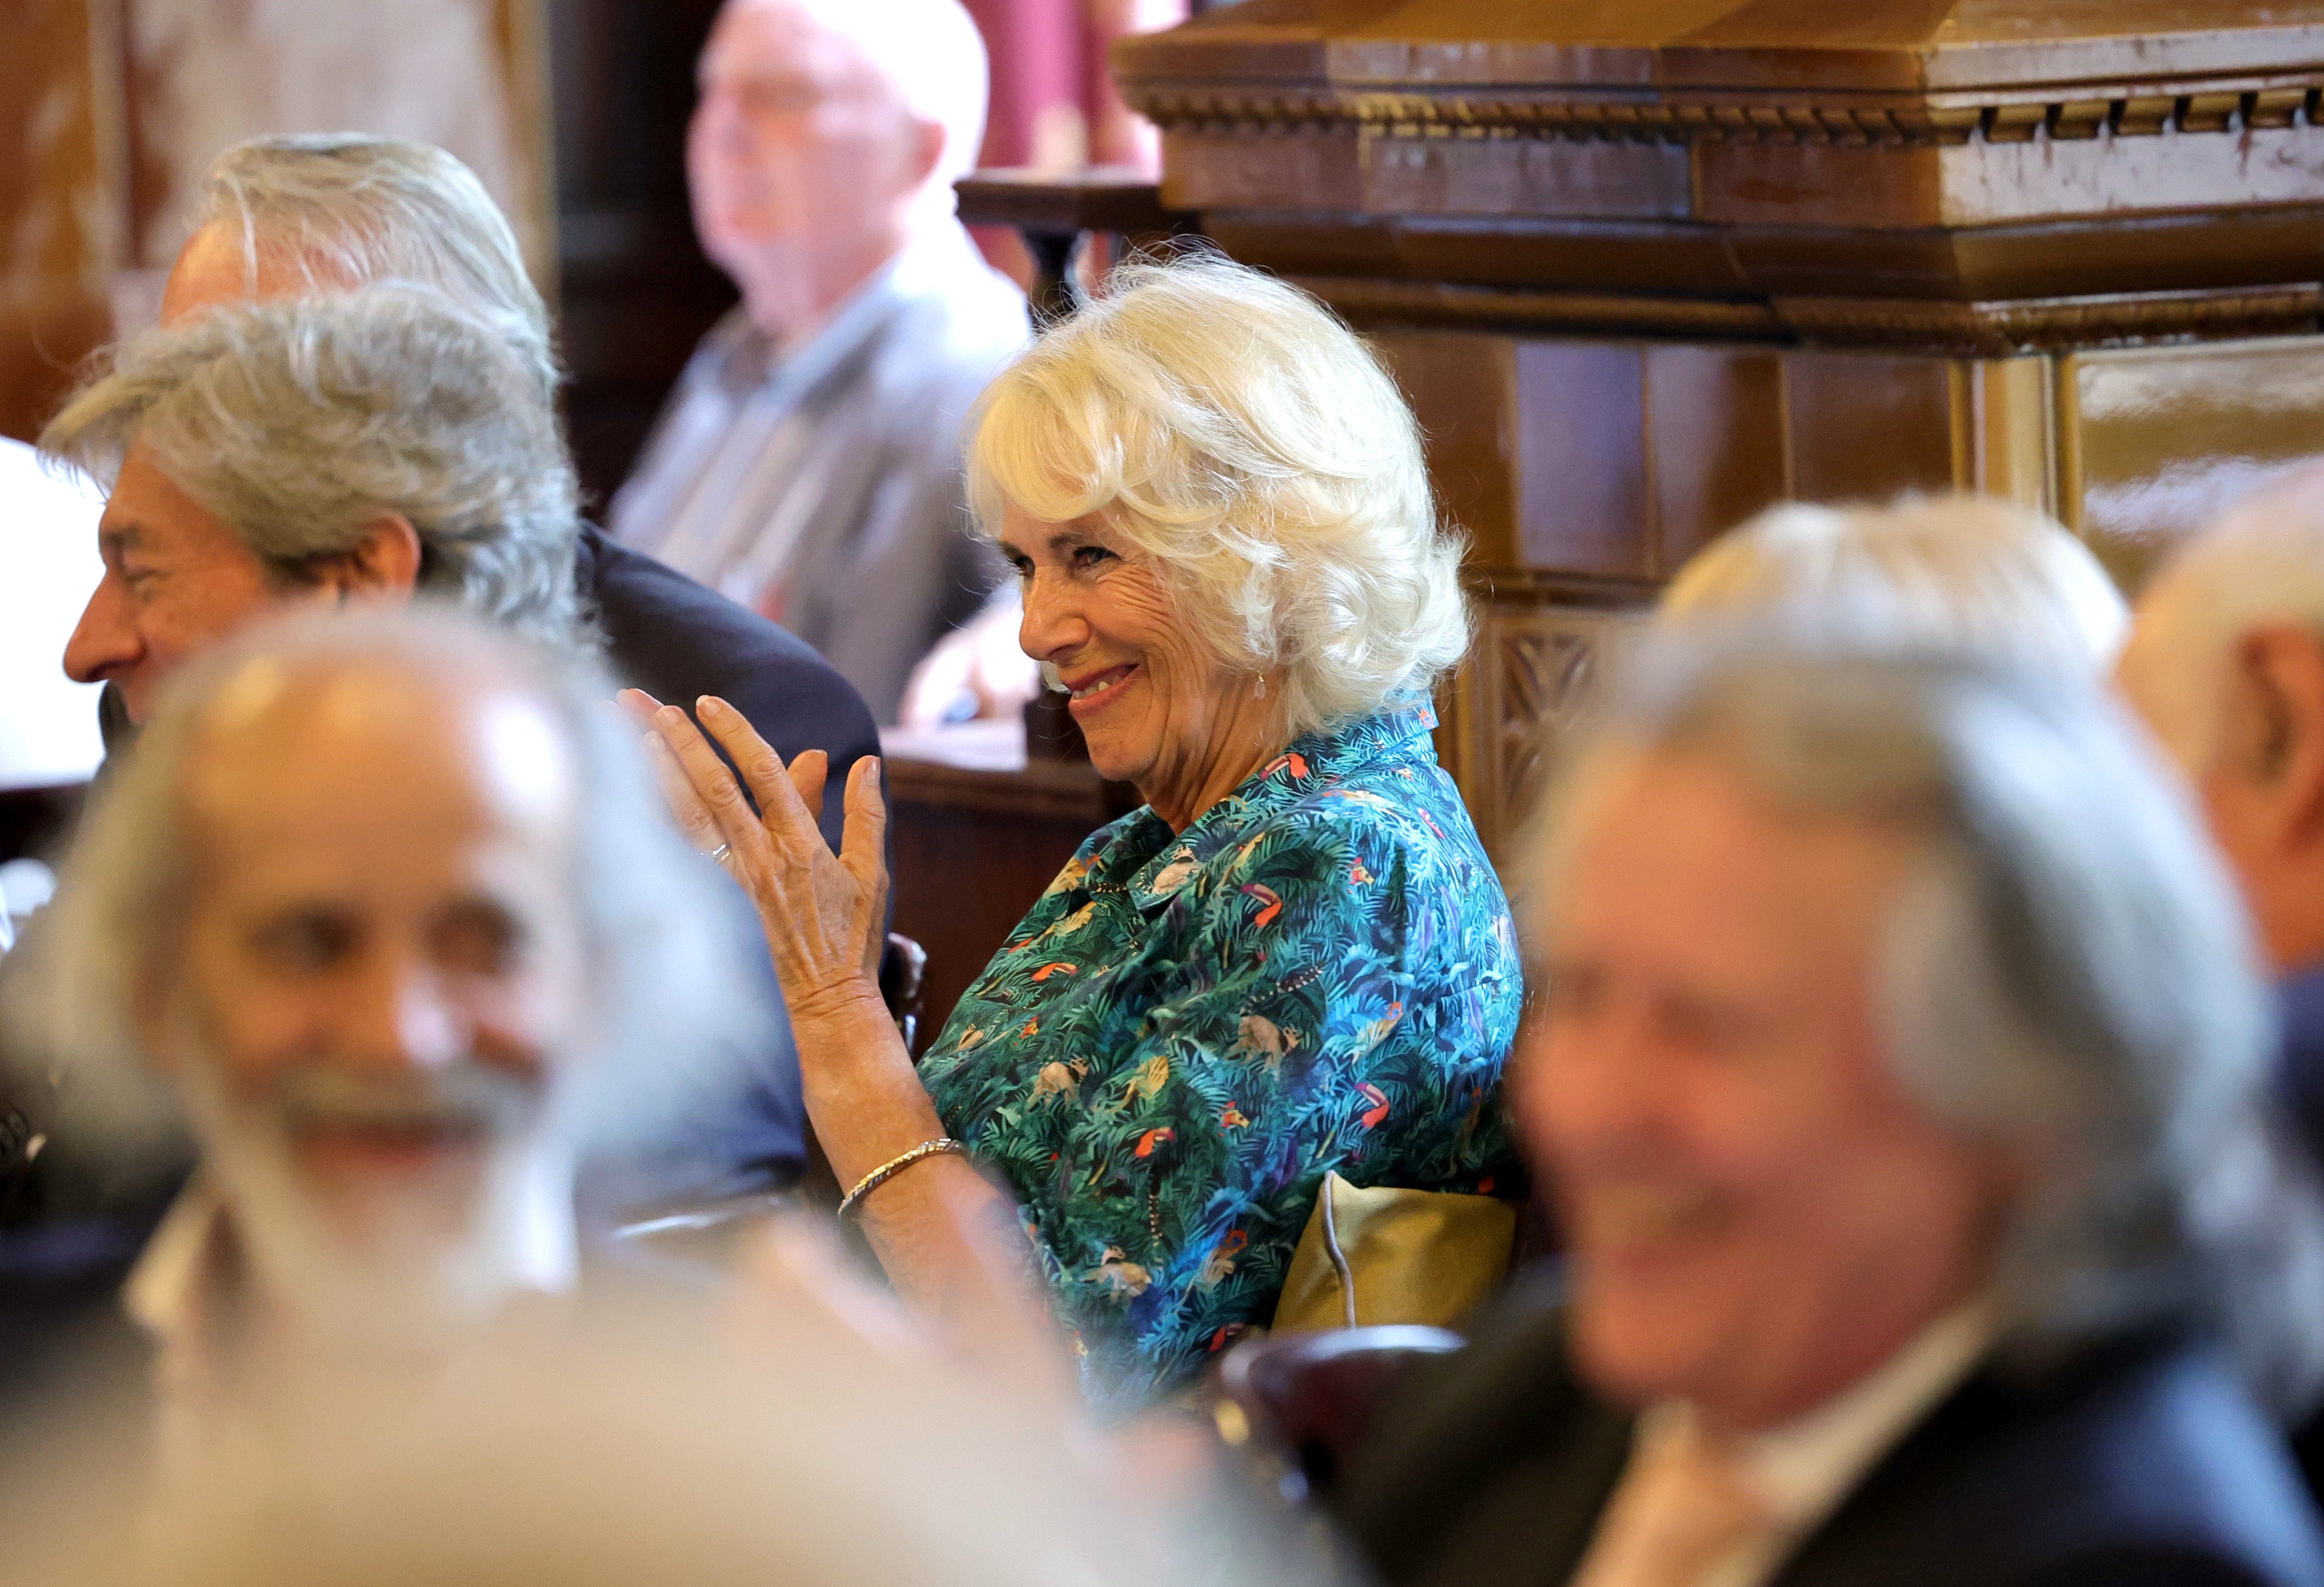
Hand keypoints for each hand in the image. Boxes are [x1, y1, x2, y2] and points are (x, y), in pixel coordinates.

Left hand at [619, 689, 888, 1013]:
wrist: (825, 1004)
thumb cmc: (851, 939)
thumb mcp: (870, 874)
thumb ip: (865, 816)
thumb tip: (866, 763)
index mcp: (801, 845)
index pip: (763, 773)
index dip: (735, 734)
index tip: (708, 703)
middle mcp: (759, 859)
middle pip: (712, 786)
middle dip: (679, 740)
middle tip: (650, 703)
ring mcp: (731, 886)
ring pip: (686, 818)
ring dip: (658, 772)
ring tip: (631, 733)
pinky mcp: (712, 909)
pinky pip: (676, 856)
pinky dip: (653, 821)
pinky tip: (630, 797)